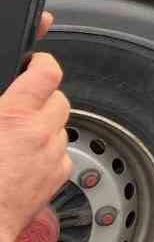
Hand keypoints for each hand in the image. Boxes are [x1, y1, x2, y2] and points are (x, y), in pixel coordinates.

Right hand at [0, 24, 70, 241]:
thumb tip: (3, 101)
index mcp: (15, 116)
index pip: (47, 72)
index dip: (41, 63)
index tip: (34, 63)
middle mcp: (40, 133)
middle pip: (58, 99)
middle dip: (42, 99)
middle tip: (22, 106)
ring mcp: (51, 156)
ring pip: (61, 127)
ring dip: (46, 126)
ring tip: (19, 136)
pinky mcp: (56, 178)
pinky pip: (60, 154)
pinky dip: (48, 152)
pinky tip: (26, 160)